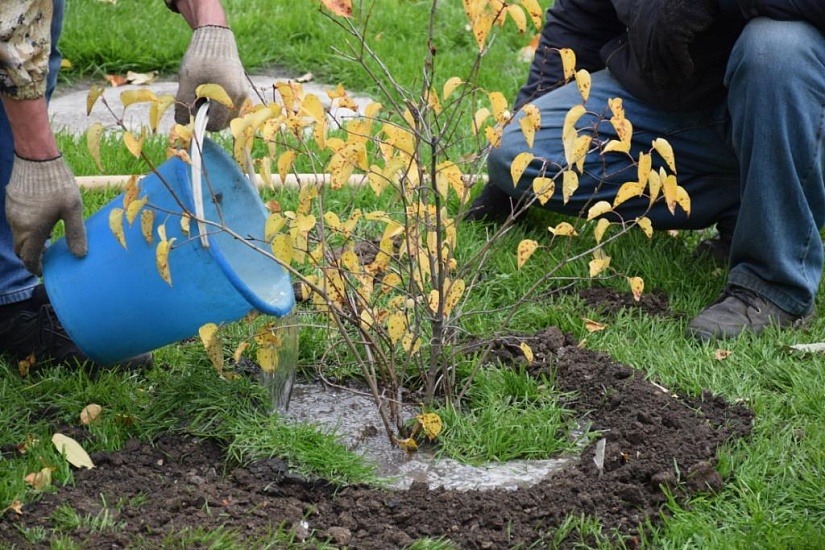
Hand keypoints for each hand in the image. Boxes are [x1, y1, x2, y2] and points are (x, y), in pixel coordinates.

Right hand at [5, 155, 86, 275]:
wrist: (37, 158)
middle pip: (20, 249)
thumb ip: (75, 233)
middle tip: (45, 258)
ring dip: (28, 242)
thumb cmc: (58, 183)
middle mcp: (17, 223)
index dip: (35, 267)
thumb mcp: (73, 209)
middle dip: (30, 256)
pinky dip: (25, 229)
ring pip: (17, 236)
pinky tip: (39, 222)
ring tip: (45, 241)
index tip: (43, 271)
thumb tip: (80, 255)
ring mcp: (11, 212)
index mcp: (32, 229)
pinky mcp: (11, 202)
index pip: (29, 257)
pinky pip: (15, 223)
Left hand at [175, 26, 246, 130]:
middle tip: (197, 100)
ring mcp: (243, 94)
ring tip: (203, 94)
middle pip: (223, 123)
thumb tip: (182, 124)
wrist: (216, 37)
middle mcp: (240, 97)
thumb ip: (183, 103)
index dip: (200, 121)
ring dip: (214, 112)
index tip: (191, 108)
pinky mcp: (243, 90)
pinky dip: (220, 105)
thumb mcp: (187, 80)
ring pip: (228, 116)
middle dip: (208, 117)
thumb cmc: (200, 58)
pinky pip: (231, 107)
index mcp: (227, 96)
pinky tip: (211, 90)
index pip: (215, 124)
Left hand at [628, 0, 717, 86]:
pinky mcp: (674, 33)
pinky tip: (689, 73)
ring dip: (674, 72)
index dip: (651, 68)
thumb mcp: (672, 18)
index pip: (647, 53)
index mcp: (648, 27)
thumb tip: (667, 46)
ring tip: (681, 81)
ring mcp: (662, 32)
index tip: (654, 80)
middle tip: (665, 88)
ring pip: (666, 58)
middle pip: (655, 59)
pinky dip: (684, 65)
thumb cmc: (687, 4)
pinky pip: (678, 54)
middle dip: (660, 74)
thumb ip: (666, 31)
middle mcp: (653, 31)